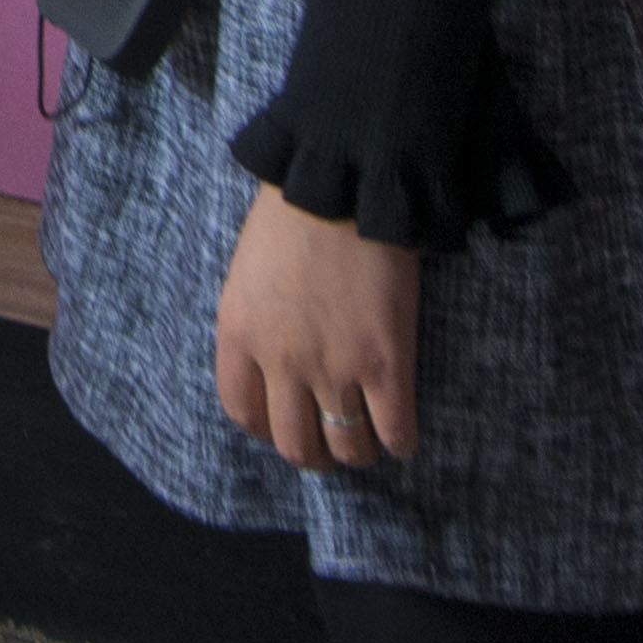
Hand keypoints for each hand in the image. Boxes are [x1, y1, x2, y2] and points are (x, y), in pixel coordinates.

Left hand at [217, 194, 422, 473]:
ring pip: (345, 447)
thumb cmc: (295, 215)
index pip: (242, 410)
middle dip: (313, 456)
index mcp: (239, 334)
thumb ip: (255, 323)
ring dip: (357, 454)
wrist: (344, 186)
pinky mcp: (386, 363)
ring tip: (367, 445)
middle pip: (293, 442)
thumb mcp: (249, 273)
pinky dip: (400, 443)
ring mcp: (334, 367)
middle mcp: (281, 361)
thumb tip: (273, 362)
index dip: (265, 428)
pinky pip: (394, 430)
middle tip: (329, 448)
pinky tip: (402, 437)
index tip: (282, 425)